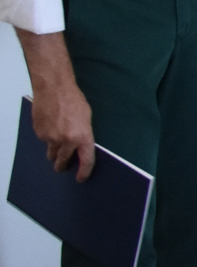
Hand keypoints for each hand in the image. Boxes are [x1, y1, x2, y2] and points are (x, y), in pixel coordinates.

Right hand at [17, 30, 94, 180]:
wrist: (54, 88)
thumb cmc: (73, 100)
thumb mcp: (87, 119)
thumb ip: (84, 134)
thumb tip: (81, 147)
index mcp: (83, 137)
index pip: (85, 161)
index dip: (83, 172)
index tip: (81, 178)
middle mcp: (66, 140)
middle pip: (62, 161)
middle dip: (62, 165)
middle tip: (62, 166)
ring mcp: (51, 138)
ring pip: (51, 153)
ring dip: (54, 151)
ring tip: (57, 140)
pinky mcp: (39, 133)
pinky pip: (44, 141)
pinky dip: (47, 138)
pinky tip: (50, 126)